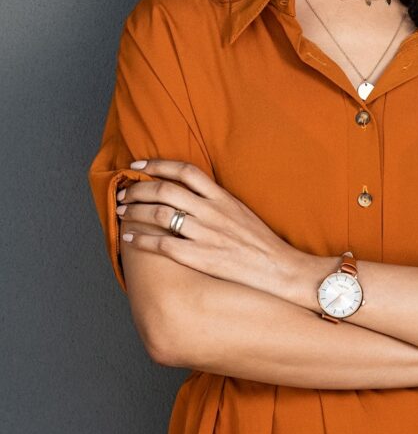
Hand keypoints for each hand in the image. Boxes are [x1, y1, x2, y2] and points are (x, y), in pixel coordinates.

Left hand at [116, 159, 300, 296]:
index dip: (158, 164)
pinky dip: (142, 240)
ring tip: (122, 212)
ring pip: (160, 214)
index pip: (186, 171)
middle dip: (139, 188)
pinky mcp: (200, 256)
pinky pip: (164, 244)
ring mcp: (206, 234)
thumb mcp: (241, 212)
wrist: (279, 269)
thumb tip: (192, 193)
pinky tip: (129, 239)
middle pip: (166, 190)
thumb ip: (217, 201)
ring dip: (135, 211)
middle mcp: (212, 211)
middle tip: (124, 192)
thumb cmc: (261, 243)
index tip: (138, 165)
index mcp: (222, 197)